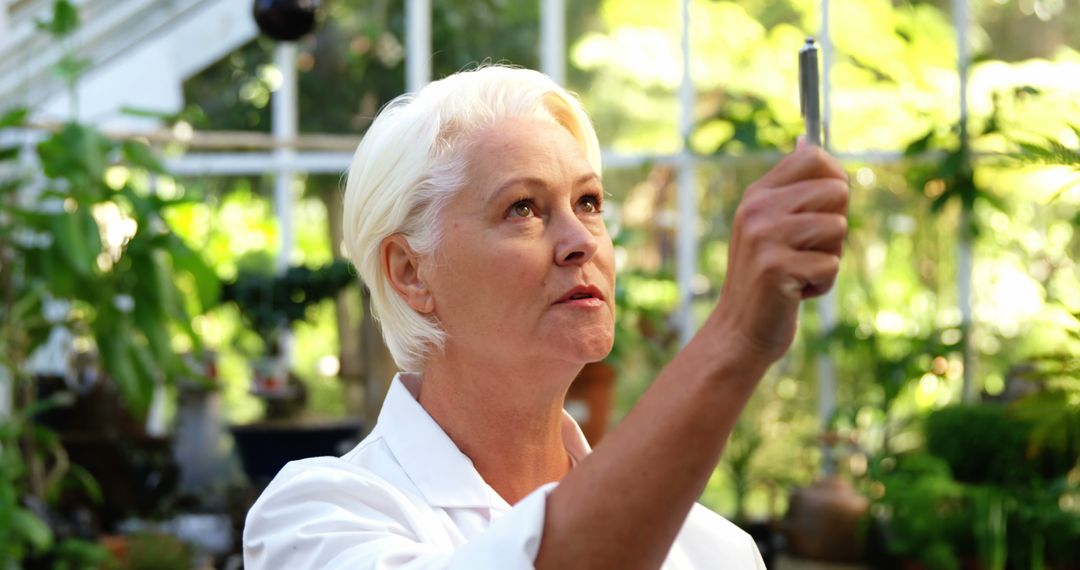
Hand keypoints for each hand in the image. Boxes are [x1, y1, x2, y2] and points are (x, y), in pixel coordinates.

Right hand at [708, 141, 848, 364]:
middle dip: (836, 225)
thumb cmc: (765, 278)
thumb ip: (791, 188)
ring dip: (830, 258)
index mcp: (757, 195)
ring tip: (800, 272)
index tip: (826, 208)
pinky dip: (822, 285)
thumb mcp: (770, 225)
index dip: (834, 179)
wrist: (738, 331)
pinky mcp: (775, 268)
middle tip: (807, 250)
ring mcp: (764, 237)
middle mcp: (757, 209)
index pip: (813, 156)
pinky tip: (796, 292)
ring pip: (839, 228)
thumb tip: (806, 139)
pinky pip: (831, 265)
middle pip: (837, 191)